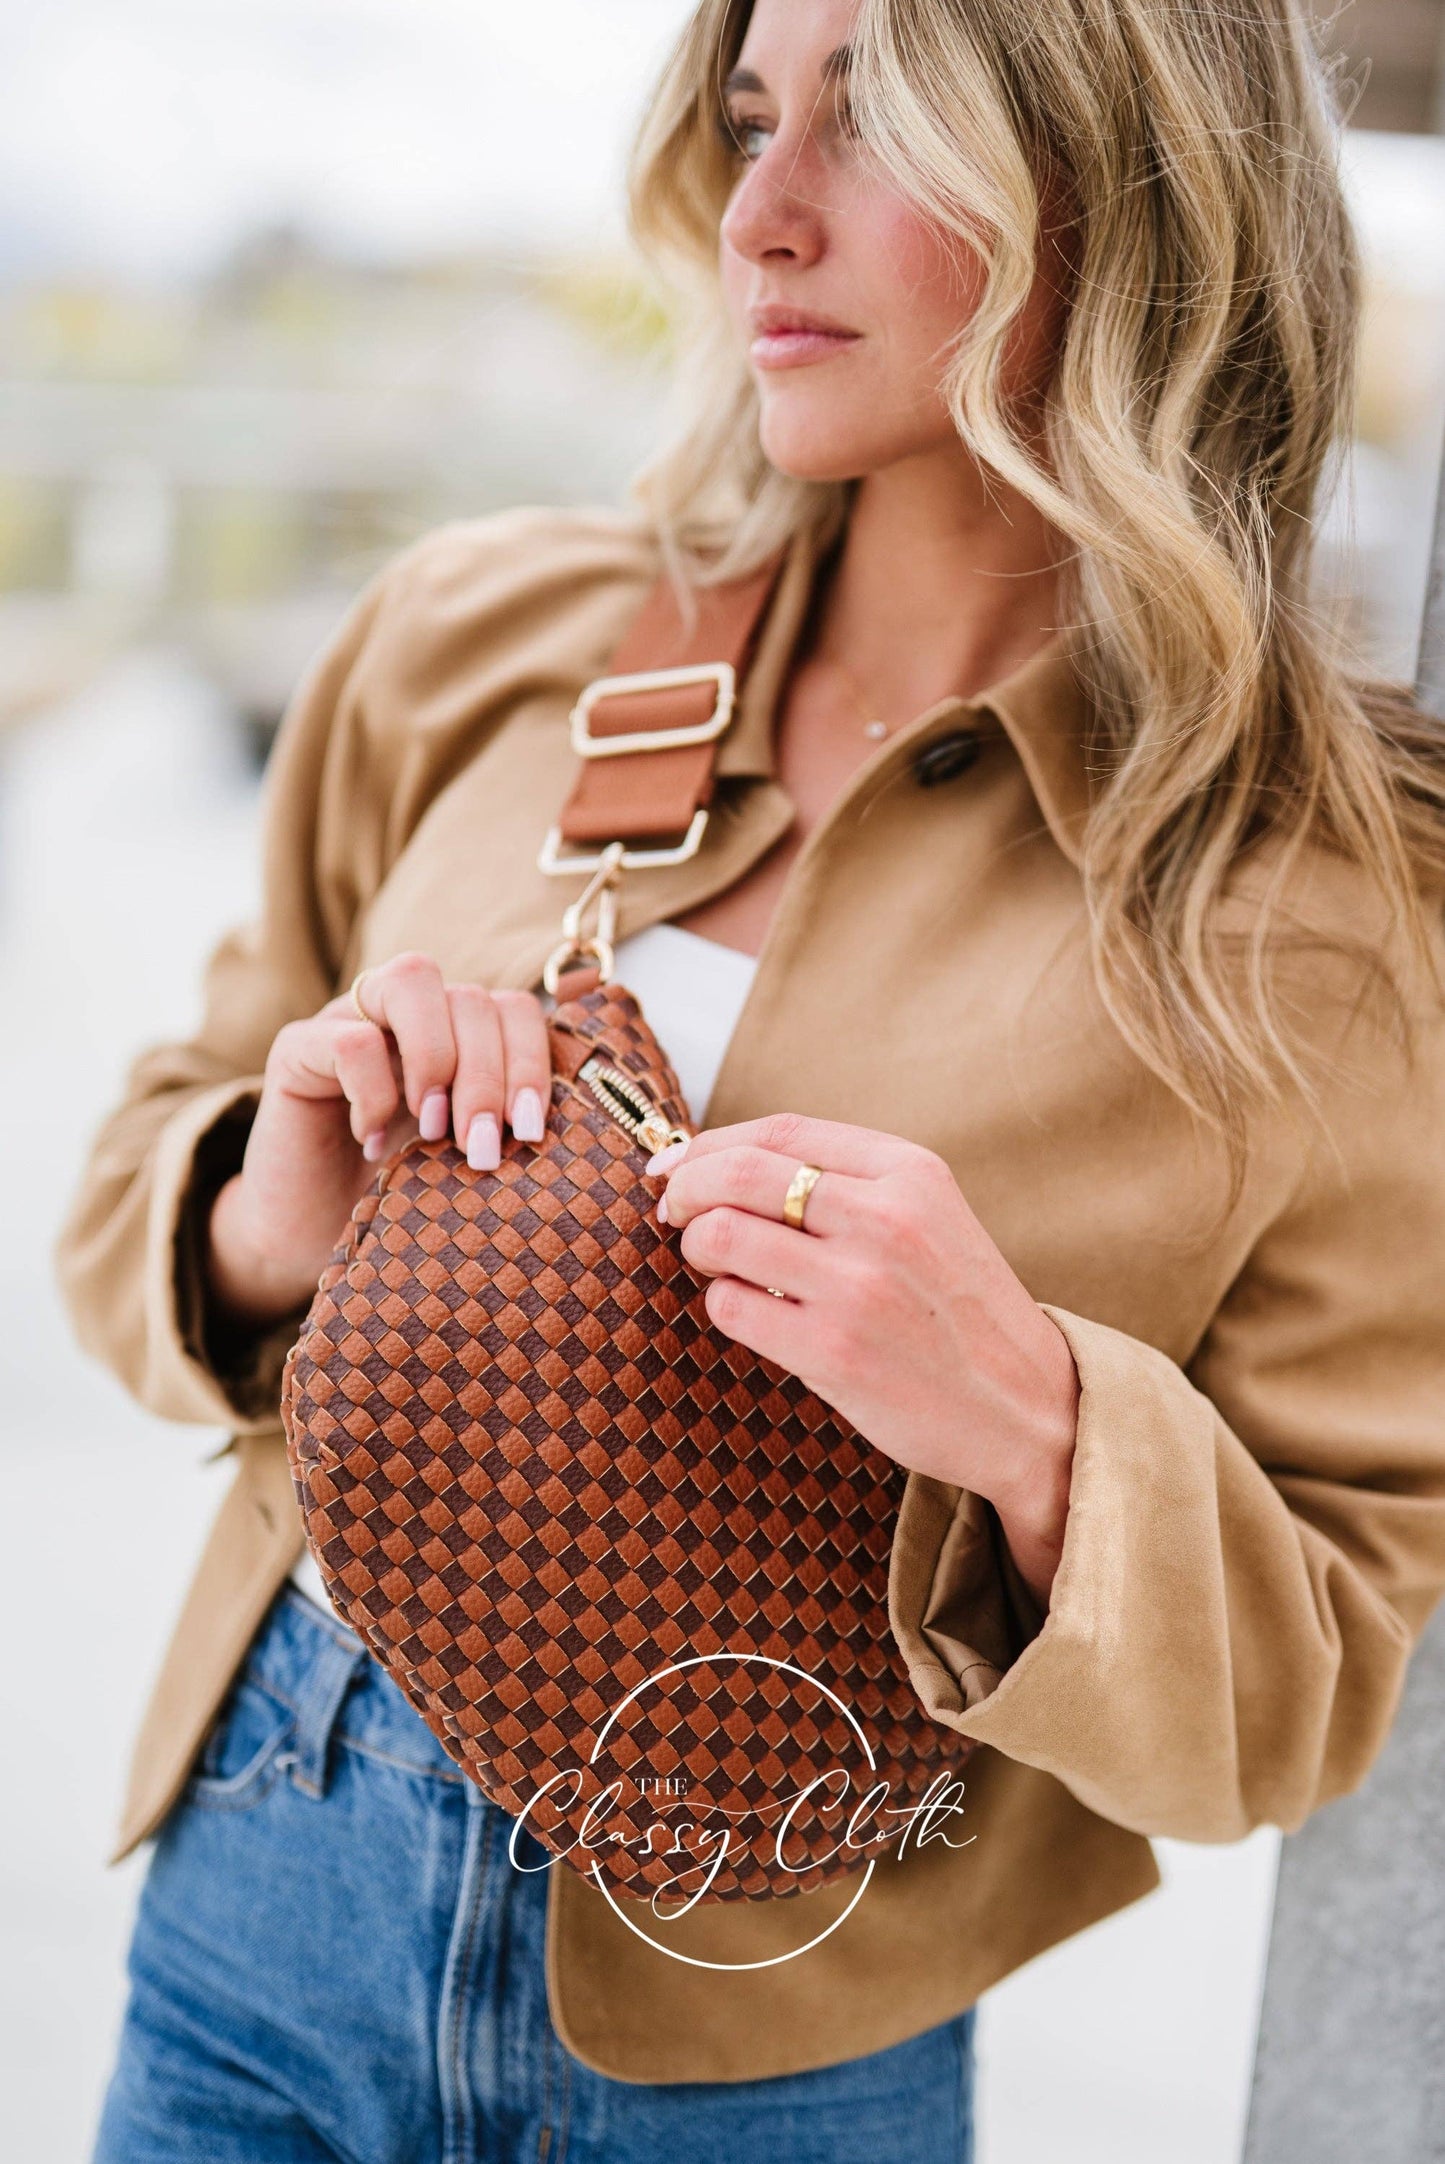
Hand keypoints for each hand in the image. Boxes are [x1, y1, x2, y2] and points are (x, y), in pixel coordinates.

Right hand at [206, 953, 552, 1328]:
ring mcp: (350, 1019)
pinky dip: (373, 1093)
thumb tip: (577, 1128)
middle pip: (472, 995)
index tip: (531, 1131)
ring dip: (438, 1059)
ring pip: (413, 979)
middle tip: (481, 1148)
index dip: (533, 1061)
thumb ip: (510, 1127)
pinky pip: (349, 1039)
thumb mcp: (469, 1160)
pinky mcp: (296, 1049)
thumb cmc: (401, 1201)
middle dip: (490, 1075)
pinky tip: (373, 1142)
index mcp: (460, 1036)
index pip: (516, 1007)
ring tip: (433, 1132)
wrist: (308, 1236)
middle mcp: (409, 1014)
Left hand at [649, 1112, 1079, 1606]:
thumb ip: (846, 1182)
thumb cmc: (958, 1310)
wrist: (1026, 1406)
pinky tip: (753, 1314)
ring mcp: (859, 1287)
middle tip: (674, 1213)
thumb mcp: (928, 1216)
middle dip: (686, 1189)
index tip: (674, 1164)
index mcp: (910, 1173)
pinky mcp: (834, 1353)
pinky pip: (732, 1308)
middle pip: (738, 1174)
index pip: (780, 1130)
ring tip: (716, 1268)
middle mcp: (885, 1219)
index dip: (710, 1143)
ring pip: (722, 1236)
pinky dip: (725, 1306)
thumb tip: (721, 1160)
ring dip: (698, 1250)